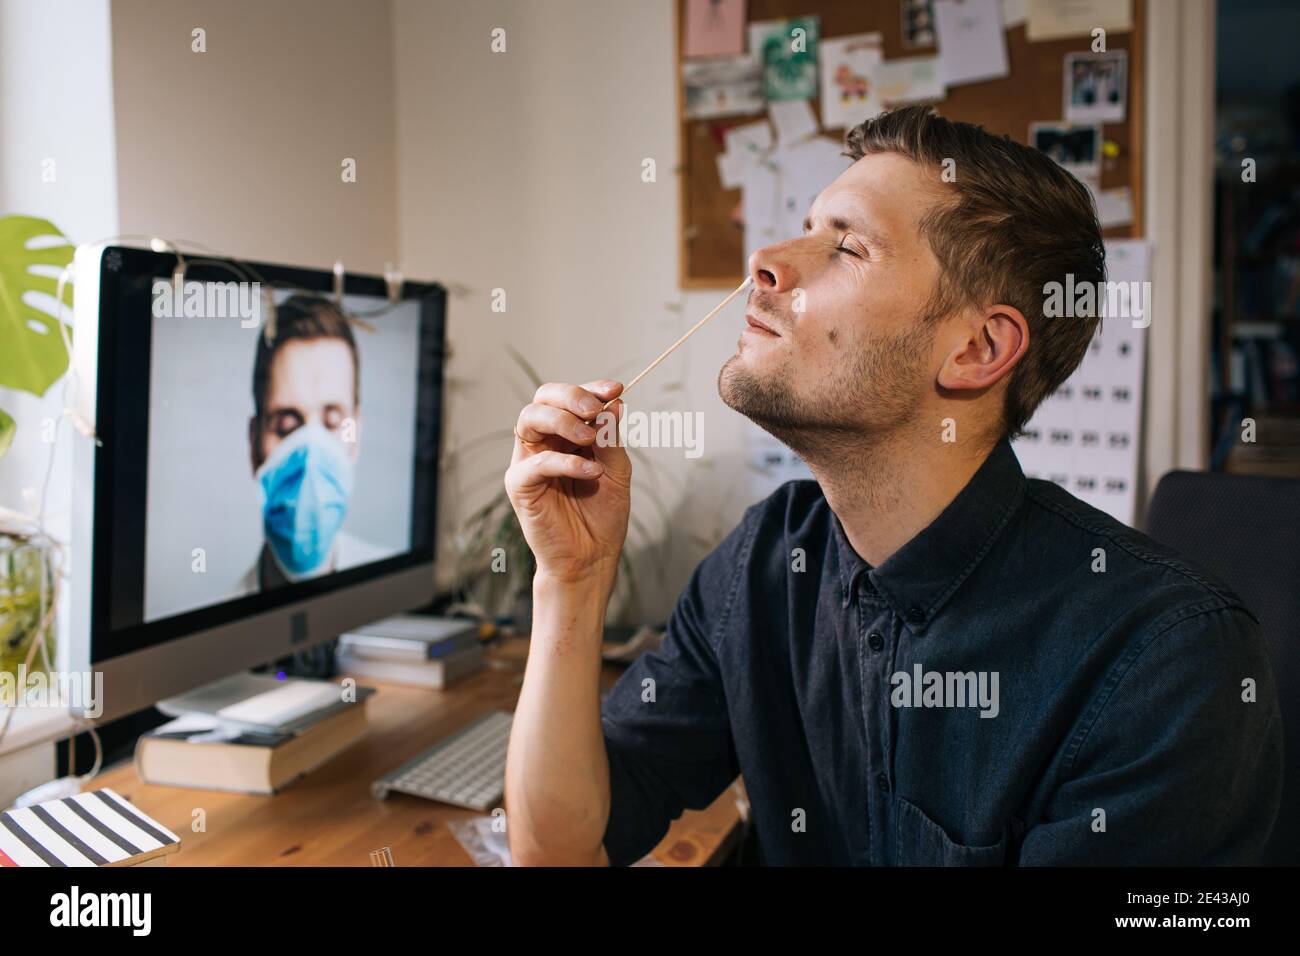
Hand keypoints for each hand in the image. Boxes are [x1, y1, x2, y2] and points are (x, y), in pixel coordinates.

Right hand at [505, 380, 630, 586]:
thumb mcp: (616, 471)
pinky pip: (537, 464)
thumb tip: (614, 404)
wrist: (592, 558)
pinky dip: (566, 462)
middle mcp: (543, 443)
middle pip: (544, 399)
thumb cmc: (601, 515)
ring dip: (563, 421)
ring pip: (530, 419)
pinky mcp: (520, 486)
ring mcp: (528, 462)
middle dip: (571, 396)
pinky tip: (590, 470)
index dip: (591, 389)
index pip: (570, 398)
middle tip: (596, 409)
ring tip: (591, 438)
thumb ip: (611, 439)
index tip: (617, 389)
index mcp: (566, 435)